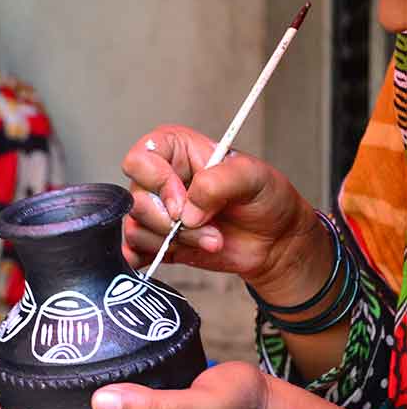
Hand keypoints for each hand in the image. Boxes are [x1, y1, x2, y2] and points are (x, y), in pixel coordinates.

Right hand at [121, 124, 326, 293]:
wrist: (275, 240)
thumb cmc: (266, 199)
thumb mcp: (253, 176)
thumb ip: (217, 182)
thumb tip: (186, 211)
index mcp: (176, 151)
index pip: (139, 160)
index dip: (158, 182)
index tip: (185, 201)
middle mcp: (160, 180)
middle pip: (136, 200)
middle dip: (171, 221)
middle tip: (206, 225)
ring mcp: (157, 212)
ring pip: (136, 228)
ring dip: (176, 240)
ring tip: (209, 239)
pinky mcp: (157, 241)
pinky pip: (133, 251)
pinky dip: (146, 257)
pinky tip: (170, 253)